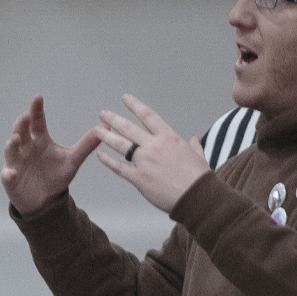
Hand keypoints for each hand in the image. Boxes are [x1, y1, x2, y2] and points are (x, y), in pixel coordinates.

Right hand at [2, 95, 100, 215]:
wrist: (46, 200)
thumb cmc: (56, 176)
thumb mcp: (73, 160)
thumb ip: (86, 145)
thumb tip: (105, 127)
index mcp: (40, 140)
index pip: (37, 121)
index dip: (37, 109)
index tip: (38, 97)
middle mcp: (26, 148)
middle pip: (21, 132)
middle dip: (21, 124)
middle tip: (26, 116)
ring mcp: (16, 162)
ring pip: (11, 150)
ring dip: (12, 144)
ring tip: (15, 139)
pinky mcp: (11, 178)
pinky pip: (7, 174)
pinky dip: (8, 173)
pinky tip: (11, 172)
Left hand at [93, 95, 209, 213]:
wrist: (197, 197)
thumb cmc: (199, 178)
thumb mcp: (199, 157)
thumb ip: (194, 146)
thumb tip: (194, 140)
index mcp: (169, 138)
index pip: (148, 116)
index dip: (135, 106)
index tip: (125, 98)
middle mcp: (154, 146)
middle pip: (129, 128)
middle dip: (113, 119)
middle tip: (103, 114)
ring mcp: (144, 162)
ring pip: (121, 145)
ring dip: (106, 136)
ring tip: (96, 130)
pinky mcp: (139, 178)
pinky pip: (119, 167)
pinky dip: (108, 161)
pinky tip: (100, 155)